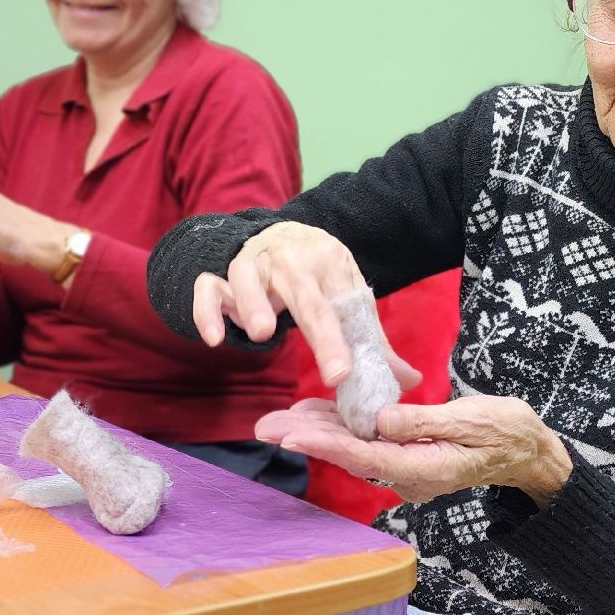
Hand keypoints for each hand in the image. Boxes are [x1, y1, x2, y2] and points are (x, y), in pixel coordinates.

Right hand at [192, 221, 420, 389]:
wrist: (281, 234)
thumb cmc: (319, 275)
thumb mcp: (348, 297)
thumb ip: (371, 340)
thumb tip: (408, 380)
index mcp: (330, 262)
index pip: (339, 304)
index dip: (342, 340)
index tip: (344, 376)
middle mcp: (290, 257)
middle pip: (304, 295)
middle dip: (319, 334)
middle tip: (329, 371)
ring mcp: (253, 263)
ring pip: (246, 276)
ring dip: (252, 303)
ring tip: (263, 334)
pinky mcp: (222, 273)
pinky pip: (207, 287)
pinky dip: (206, 310)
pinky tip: (215, 339)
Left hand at [255, 396, 572, 504]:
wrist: (526, 451)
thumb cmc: (504, 432)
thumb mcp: (469, 421)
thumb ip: (423, 421)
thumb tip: (380, 419)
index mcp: (422, 468)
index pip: (364, 456)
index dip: (325, 444)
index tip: (292, 434)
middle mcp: (407, 473)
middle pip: (348, 454)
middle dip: (307, 438)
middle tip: (265, 425)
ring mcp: (405, 466)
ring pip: (353, 447)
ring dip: (318, 430)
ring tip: (280, 416)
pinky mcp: (406, 454)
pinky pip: (366, 441)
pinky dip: (341, 425)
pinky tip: (317, 412)